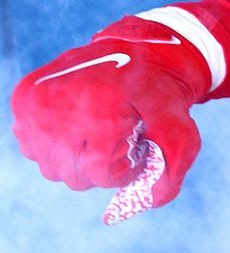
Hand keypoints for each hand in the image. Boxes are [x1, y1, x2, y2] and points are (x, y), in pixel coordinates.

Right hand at [11, 15, 211, 217]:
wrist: (139, 51)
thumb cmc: (161, 96)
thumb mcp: (181, 132)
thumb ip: (171, 172)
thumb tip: (150, 201)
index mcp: (98, 114)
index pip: (100, 175)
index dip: (124, 170)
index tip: (136, 147)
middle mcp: (60, 108)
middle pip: (73, 176)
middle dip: (100, 166)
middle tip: (118, 139)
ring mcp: (37, 102)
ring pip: (51, 167)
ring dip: (76, 159)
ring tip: (98, 131)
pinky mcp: (25, 98)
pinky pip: (32, 147)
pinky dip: (55, 144)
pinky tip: (77, 125)